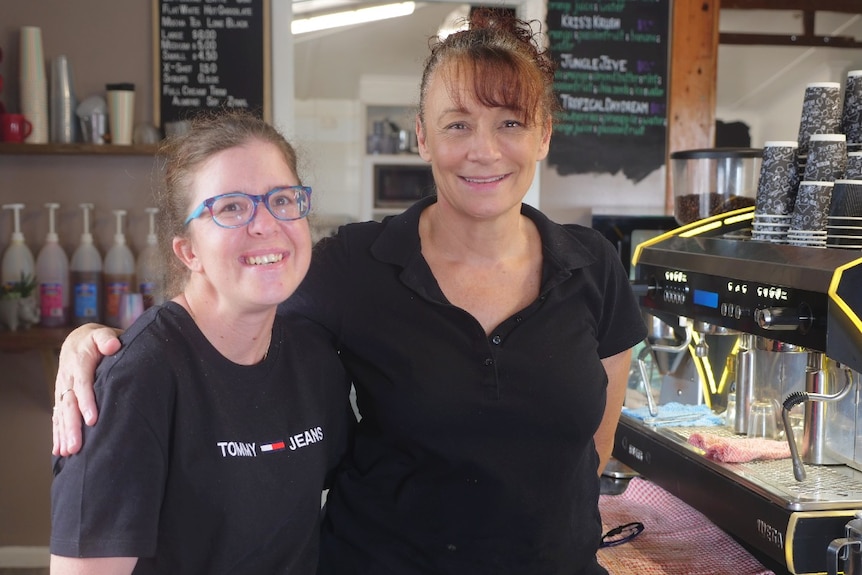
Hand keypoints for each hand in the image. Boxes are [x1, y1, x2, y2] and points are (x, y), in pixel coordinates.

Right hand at [52, 324, 122, 455]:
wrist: (78, 341)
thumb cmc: (96, 340)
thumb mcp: (102, 334)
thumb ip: (107, 339)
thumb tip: (113, 345)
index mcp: (78, 364)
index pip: (82, 385)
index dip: (87, 402)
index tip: (92, 420)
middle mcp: (67, 380)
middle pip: (69, 405)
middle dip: (73, 427)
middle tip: (77, 446)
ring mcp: (63, 390)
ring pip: (62, 415)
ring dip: (64, 434)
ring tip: (69, 452)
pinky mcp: (62, 399)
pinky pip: (58, 418)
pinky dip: (58, 434)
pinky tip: (59, 450)